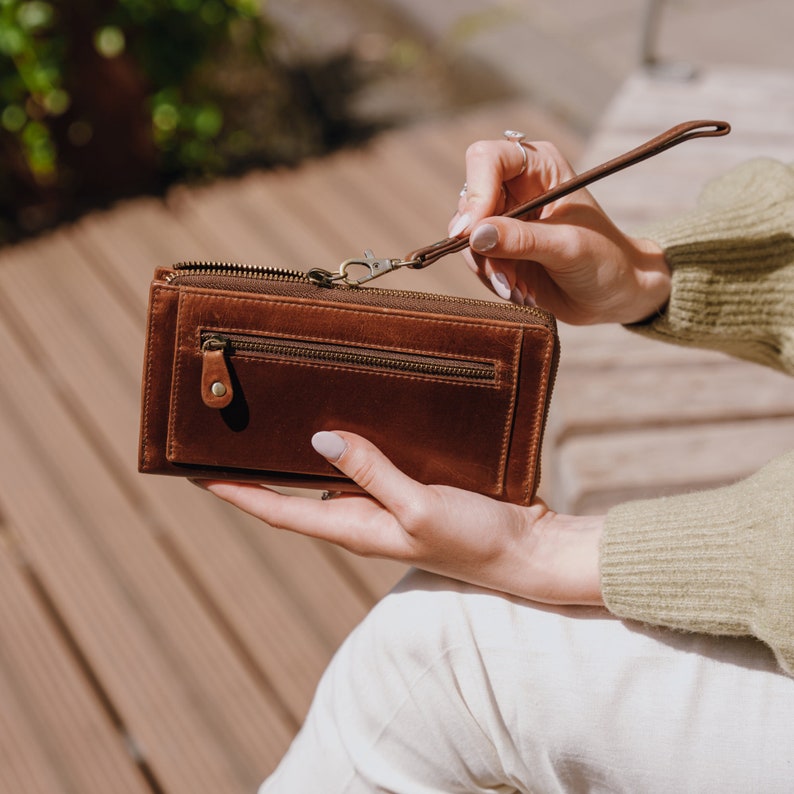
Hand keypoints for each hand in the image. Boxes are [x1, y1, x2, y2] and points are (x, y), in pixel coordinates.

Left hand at [195, 431, 603, 606]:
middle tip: (224, 441)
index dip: (237, 492)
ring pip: (325, 479)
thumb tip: (321, 442)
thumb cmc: (476, 539)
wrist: (525, 549)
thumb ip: (374, 474)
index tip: (196, 472)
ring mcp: (382, 506)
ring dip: (294, 459)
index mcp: (354, 527)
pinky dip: (342, 448)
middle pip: (294, 495)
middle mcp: (360, 517)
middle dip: (256, 474)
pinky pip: (361, 466)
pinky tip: (342, 424)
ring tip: (269, 426)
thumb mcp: (421, 508)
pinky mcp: (405, 490)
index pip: (279, 510)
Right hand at [449, 138, 670, 324]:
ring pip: (467, 239)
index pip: (486, 159)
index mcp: (539, 167)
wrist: (614, 295)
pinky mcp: (499, 250)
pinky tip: (523, 294)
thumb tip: (474, 235)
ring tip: (522, 292)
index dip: (476, 193)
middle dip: (483, 247)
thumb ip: (521, 240)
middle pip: (469, 205)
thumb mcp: (567, 247)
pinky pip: (476, 262)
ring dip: (490, 271)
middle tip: (507, 279)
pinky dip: (494, 282)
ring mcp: (504, 220)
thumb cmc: (605, 260)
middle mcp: (515, 188)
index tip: (473, 233)